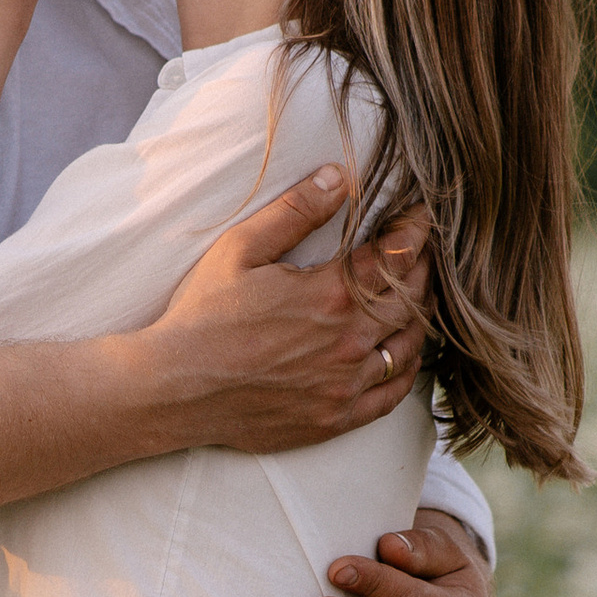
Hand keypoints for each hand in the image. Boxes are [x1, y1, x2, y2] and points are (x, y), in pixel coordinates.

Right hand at [148, 172, 431, 449]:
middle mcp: (348, 341)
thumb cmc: (202, 316)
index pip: (397, 255)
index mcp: (331, 295)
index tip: (421, 216)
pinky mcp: (335, 419)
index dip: (415, 230)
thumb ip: (294, 211)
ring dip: (419, 318)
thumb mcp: (240, 249)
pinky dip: (407, 371)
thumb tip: (339, 177)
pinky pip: (392, 396)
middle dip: (421, 270)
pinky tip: (405, 355)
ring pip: (408, 347)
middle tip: (421, 253)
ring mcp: (345, 385)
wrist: (175, 388)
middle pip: (411, 299)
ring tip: (417, 299)